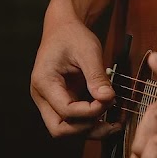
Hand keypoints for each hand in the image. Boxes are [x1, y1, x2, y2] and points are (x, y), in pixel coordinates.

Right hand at [29, 6, 120, 138]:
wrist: (63, 27)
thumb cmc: (72, 35)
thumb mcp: (88, 50)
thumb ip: (96, 75)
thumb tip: (108, 98)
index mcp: (44, 81)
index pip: (65, 110)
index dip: (89, 111)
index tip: (109, 101)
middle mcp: (42, 96)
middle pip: (59, 128)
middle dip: (86, 129)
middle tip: (111, 123)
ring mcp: (49, 101)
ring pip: (66, 129)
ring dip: (90, 130)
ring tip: (114, 124)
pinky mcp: (60, 101)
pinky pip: (73, 121)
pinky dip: (90, 123)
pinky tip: (109, 119)